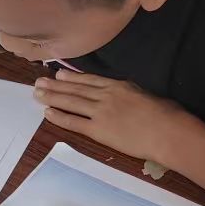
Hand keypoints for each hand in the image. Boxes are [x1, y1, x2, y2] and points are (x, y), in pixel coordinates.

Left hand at [33, 69, 198, 161]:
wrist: (167, 131)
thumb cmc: (166, 115)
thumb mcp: (147, 96)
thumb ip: (132, 94)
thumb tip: (128, 96)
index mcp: (119, 86)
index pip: (90, 80)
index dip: (72, 77)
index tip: (59, 74)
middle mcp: (106, 96)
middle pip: (75, 89)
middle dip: (55, 85)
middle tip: (39, 81)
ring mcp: (100, 112)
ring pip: (71, 102)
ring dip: (52, 97)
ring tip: (37, 92)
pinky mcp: (98, 130)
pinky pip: (74, 122)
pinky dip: (59, 117)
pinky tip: (47, 112)